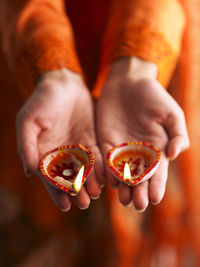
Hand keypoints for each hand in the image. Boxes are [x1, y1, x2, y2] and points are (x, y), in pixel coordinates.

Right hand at [16, 69, 103, 210]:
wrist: (64, 85)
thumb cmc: (42, 101)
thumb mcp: (28, 121)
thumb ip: (26, 146)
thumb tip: (29, 172)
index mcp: (44, 154)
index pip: (50, 178)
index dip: (56, 193)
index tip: (65, 206)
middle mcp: (62, 155)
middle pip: (69, 179)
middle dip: (76, 192)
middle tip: (84, 203)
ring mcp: (78, 149)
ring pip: (85, 172)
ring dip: (90, 184)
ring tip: (96, 193)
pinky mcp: (92, 141)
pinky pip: (98, 158)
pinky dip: (101, 168)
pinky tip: (107, 178)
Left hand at [97, 57, 189, 210]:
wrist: (129, 83)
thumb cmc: (154, 97)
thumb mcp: (172, 114)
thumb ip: (177, 135)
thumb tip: (174, 155)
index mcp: (156, 149)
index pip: (157, 173)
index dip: (157, 186)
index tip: (155, 198)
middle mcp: (138, 154)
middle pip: (139, 178)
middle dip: (139, 192)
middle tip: (138, 204)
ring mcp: (121, 150)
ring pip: (121, 174)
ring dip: (122, 187)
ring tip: (124, 199)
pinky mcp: (105, 143)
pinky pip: (106, 161)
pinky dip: (107, 171)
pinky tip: (108, 181)